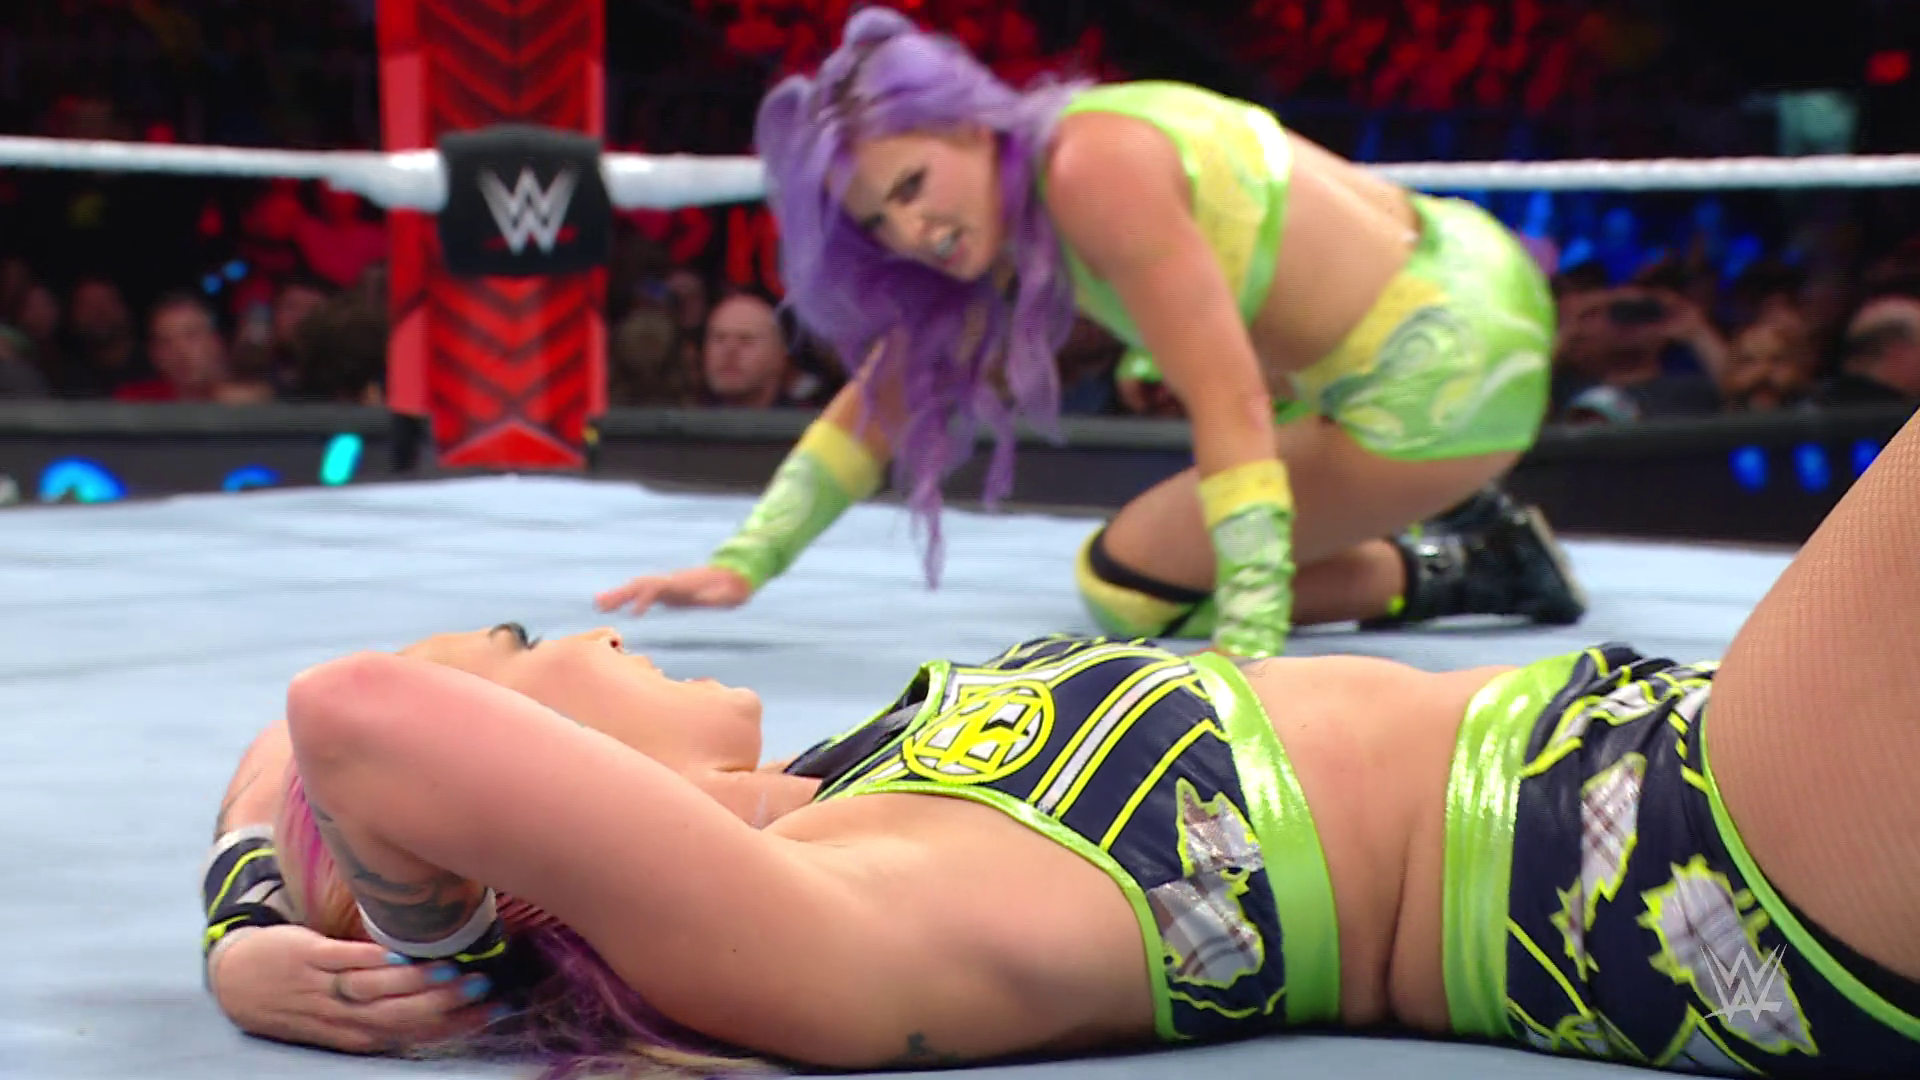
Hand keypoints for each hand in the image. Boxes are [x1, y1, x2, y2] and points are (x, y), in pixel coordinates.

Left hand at [209, 925, 497, 1053]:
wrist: (238, 980)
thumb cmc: (301, 998)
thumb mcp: (341, 1017)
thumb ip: (386, 1008)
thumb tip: (446, 993)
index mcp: (357, 1036)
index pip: (415, 1034)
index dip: (457, 1023)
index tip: (494, 1007)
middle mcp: (343, 1018)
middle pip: (400, 1016)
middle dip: (446, 1005)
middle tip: (482, 987)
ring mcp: (324, 988)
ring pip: (376, 990)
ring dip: (416, 983)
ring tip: (454, 970)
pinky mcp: (307, 957)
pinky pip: (344, 960)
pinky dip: (372, 958)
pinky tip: (400, 951)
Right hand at [594, 565, 753, 616]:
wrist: (733, 576)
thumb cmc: (732, 589)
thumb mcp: (730, 594)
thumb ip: (722, 596)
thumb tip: (721, 596)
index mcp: (683, 584)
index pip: (658, 588)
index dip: (646, 599)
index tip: (634, 613)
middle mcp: (671, 582)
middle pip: (641, 586)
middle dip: (622, 595)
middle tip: (601, 605)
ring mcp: (667, 586)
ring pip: (637, 588)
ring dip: (618, 596)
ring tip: (597, 604)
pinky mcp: (665, 592)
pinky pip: (640, 595)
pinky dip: (624, 599)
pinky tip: (608, 607)